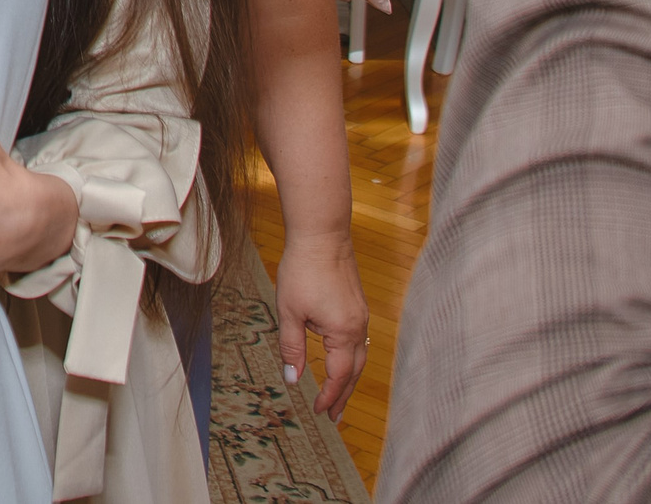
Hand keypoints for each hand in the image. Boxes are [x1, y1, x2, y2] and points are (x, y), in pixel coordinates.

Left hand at [275, 230, 368, 419]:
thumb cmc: (303, 269)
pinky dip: (351, 359)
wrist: (322, 234)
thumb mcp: (290, 312)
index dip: (330, 396)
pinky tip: (341, 361)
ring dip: (349, 378)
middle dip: (344, 395)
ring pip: (359, 356)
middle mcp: (358, 326)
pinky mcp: (357, 305)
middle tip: (335, 417)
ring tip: (339, 396)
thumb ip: (292, 348)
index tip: (319, 411)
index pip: (339, 376)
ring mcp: (361, 315)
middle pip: (355, 371)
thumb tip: (293, 378)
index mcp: (343, 332)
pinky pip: (358, 341)